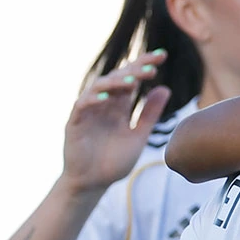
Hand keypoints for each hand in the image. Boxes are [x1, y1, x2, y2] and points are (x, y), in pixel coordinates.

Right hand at [60, 51, 171, 194]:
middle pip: (117, 79)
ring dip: (115, 83)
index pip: (132, 79)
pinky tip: (106, 98)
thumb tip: (165, 88)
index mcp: (119, 106)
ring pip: (98, 88)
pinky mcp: (74, 123)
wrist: (93, 183)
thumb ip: (150, 113)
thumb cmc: (114, 161)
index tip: (163, 56)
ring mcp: (88, 112)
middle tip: (153, 66)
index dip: (144, 65)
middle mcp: (103, 104)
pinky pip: (81, 106)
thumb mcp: (139, 135)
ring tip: (132, 81)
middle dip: (134, 70)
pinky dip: (92, 100)